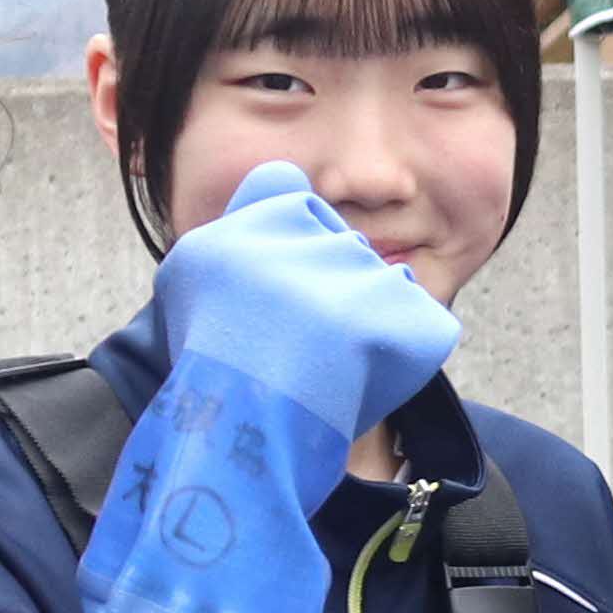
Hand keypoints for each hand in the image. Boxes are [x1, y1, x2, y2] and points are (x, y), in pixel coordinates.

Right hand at [156, 161, 462, 440]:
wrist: (240, 432)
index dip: (292, 243)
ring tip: (326, 368)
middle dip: (331, 290)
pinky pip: (421, 323)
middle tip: (298, 345)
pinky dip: (404, 350)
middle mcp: (313, 236)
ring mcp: (363, 273)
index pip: (295, 196)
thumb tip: (285, 180)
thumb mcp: (191, 276)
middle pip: (345, 248)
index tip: (277, 289)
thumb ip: (238, 224)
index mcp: (259, 219)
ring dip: (367, 321)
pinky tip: (363, 379)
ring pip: (383, 283)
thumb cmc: (209, 366)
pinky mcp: (405, 314)